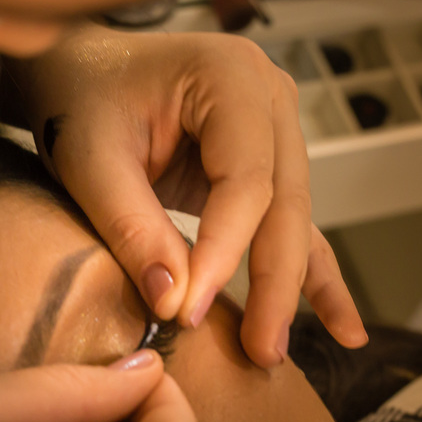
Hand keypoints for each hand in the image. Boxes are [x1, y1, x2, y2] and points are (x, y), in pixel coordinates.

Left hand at [18, 24, 366, 367]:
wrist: (77, 71)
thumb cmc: (79, 99)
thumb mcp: (89, 158)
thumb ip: (131, 226)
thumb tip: (174, 300)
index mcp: (231, 76)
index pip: (246, 181)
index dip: (223, 252)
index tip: (189, 312)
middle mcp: (269, 96)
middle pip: (284, 203)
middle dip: (272, 283)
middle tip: (259, 350)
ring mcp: (276, 128)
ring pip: (293, 219)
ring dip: (288, 288)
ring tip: (277, 350)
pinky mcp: (266, 163)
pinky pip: (294, 222)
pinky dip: (312, 275)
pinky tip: (344, 327)